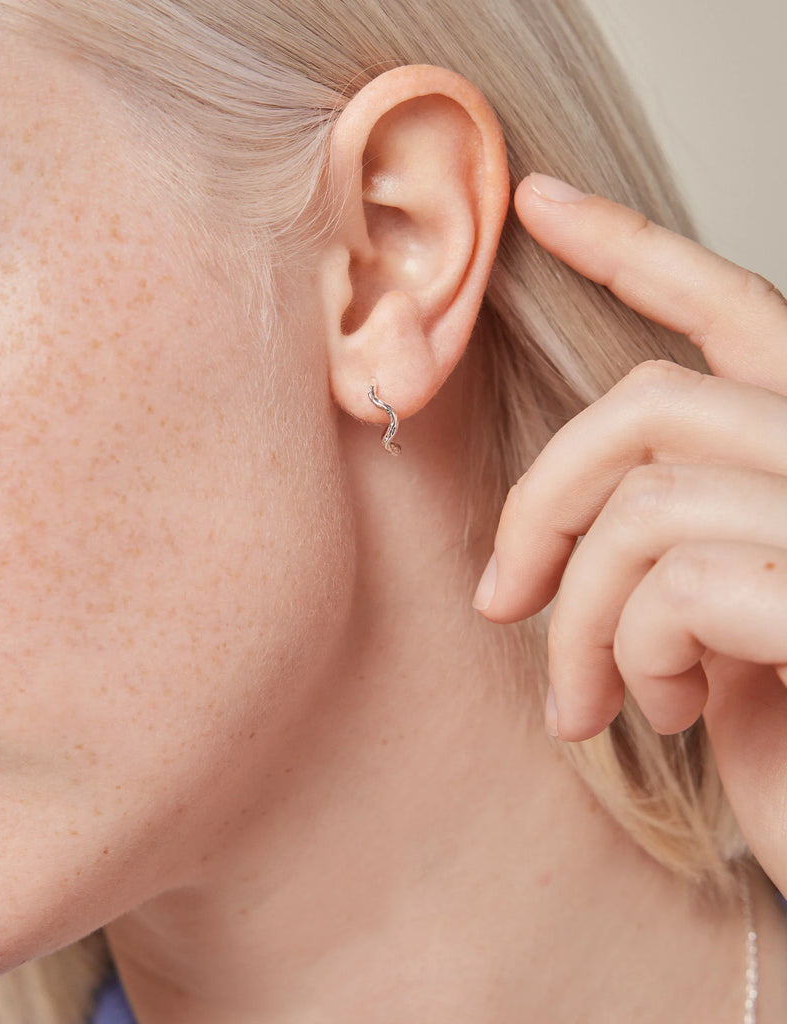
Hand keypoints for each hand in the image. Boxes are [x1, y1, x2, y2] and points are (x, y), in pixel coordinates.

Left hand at [474, 173, 786, 889]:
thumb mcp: (721, 612)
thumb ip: (671, 531)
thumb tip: (559, 525)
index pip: (731, 308)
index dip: (629, 246)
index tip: (536, 201)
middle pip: (642, 408)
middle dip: (541, 508)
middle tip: (498, 603)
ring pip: (640, 506)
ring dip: (581, 617)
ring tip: (593, 697)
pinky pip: (673, 584)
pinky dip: (633, 657)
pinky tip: (672, 714)